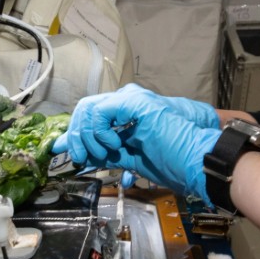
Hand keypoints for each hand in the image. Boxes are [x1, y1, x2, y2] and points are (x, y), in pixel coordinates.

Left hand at [53, 99, 219, 204]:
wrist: (196, 159)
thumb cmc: (170, 159)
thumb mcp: (128, 158)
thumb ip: (103, 154)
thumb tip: (80, 156)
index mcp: (125, 111)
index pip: (89, 115)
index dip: (73, 133)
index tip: (63, 152)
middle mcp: (126, 100)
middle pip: (84, 109)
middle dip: (76, 136)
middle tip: (81, 158)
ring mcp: (131, 98)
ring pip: (87, 109)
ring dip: (87, 137)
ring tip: (103, 154)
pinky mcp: (135, 102)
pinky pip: (100, 112)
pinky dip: (99, 132)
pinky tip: (113, 145)